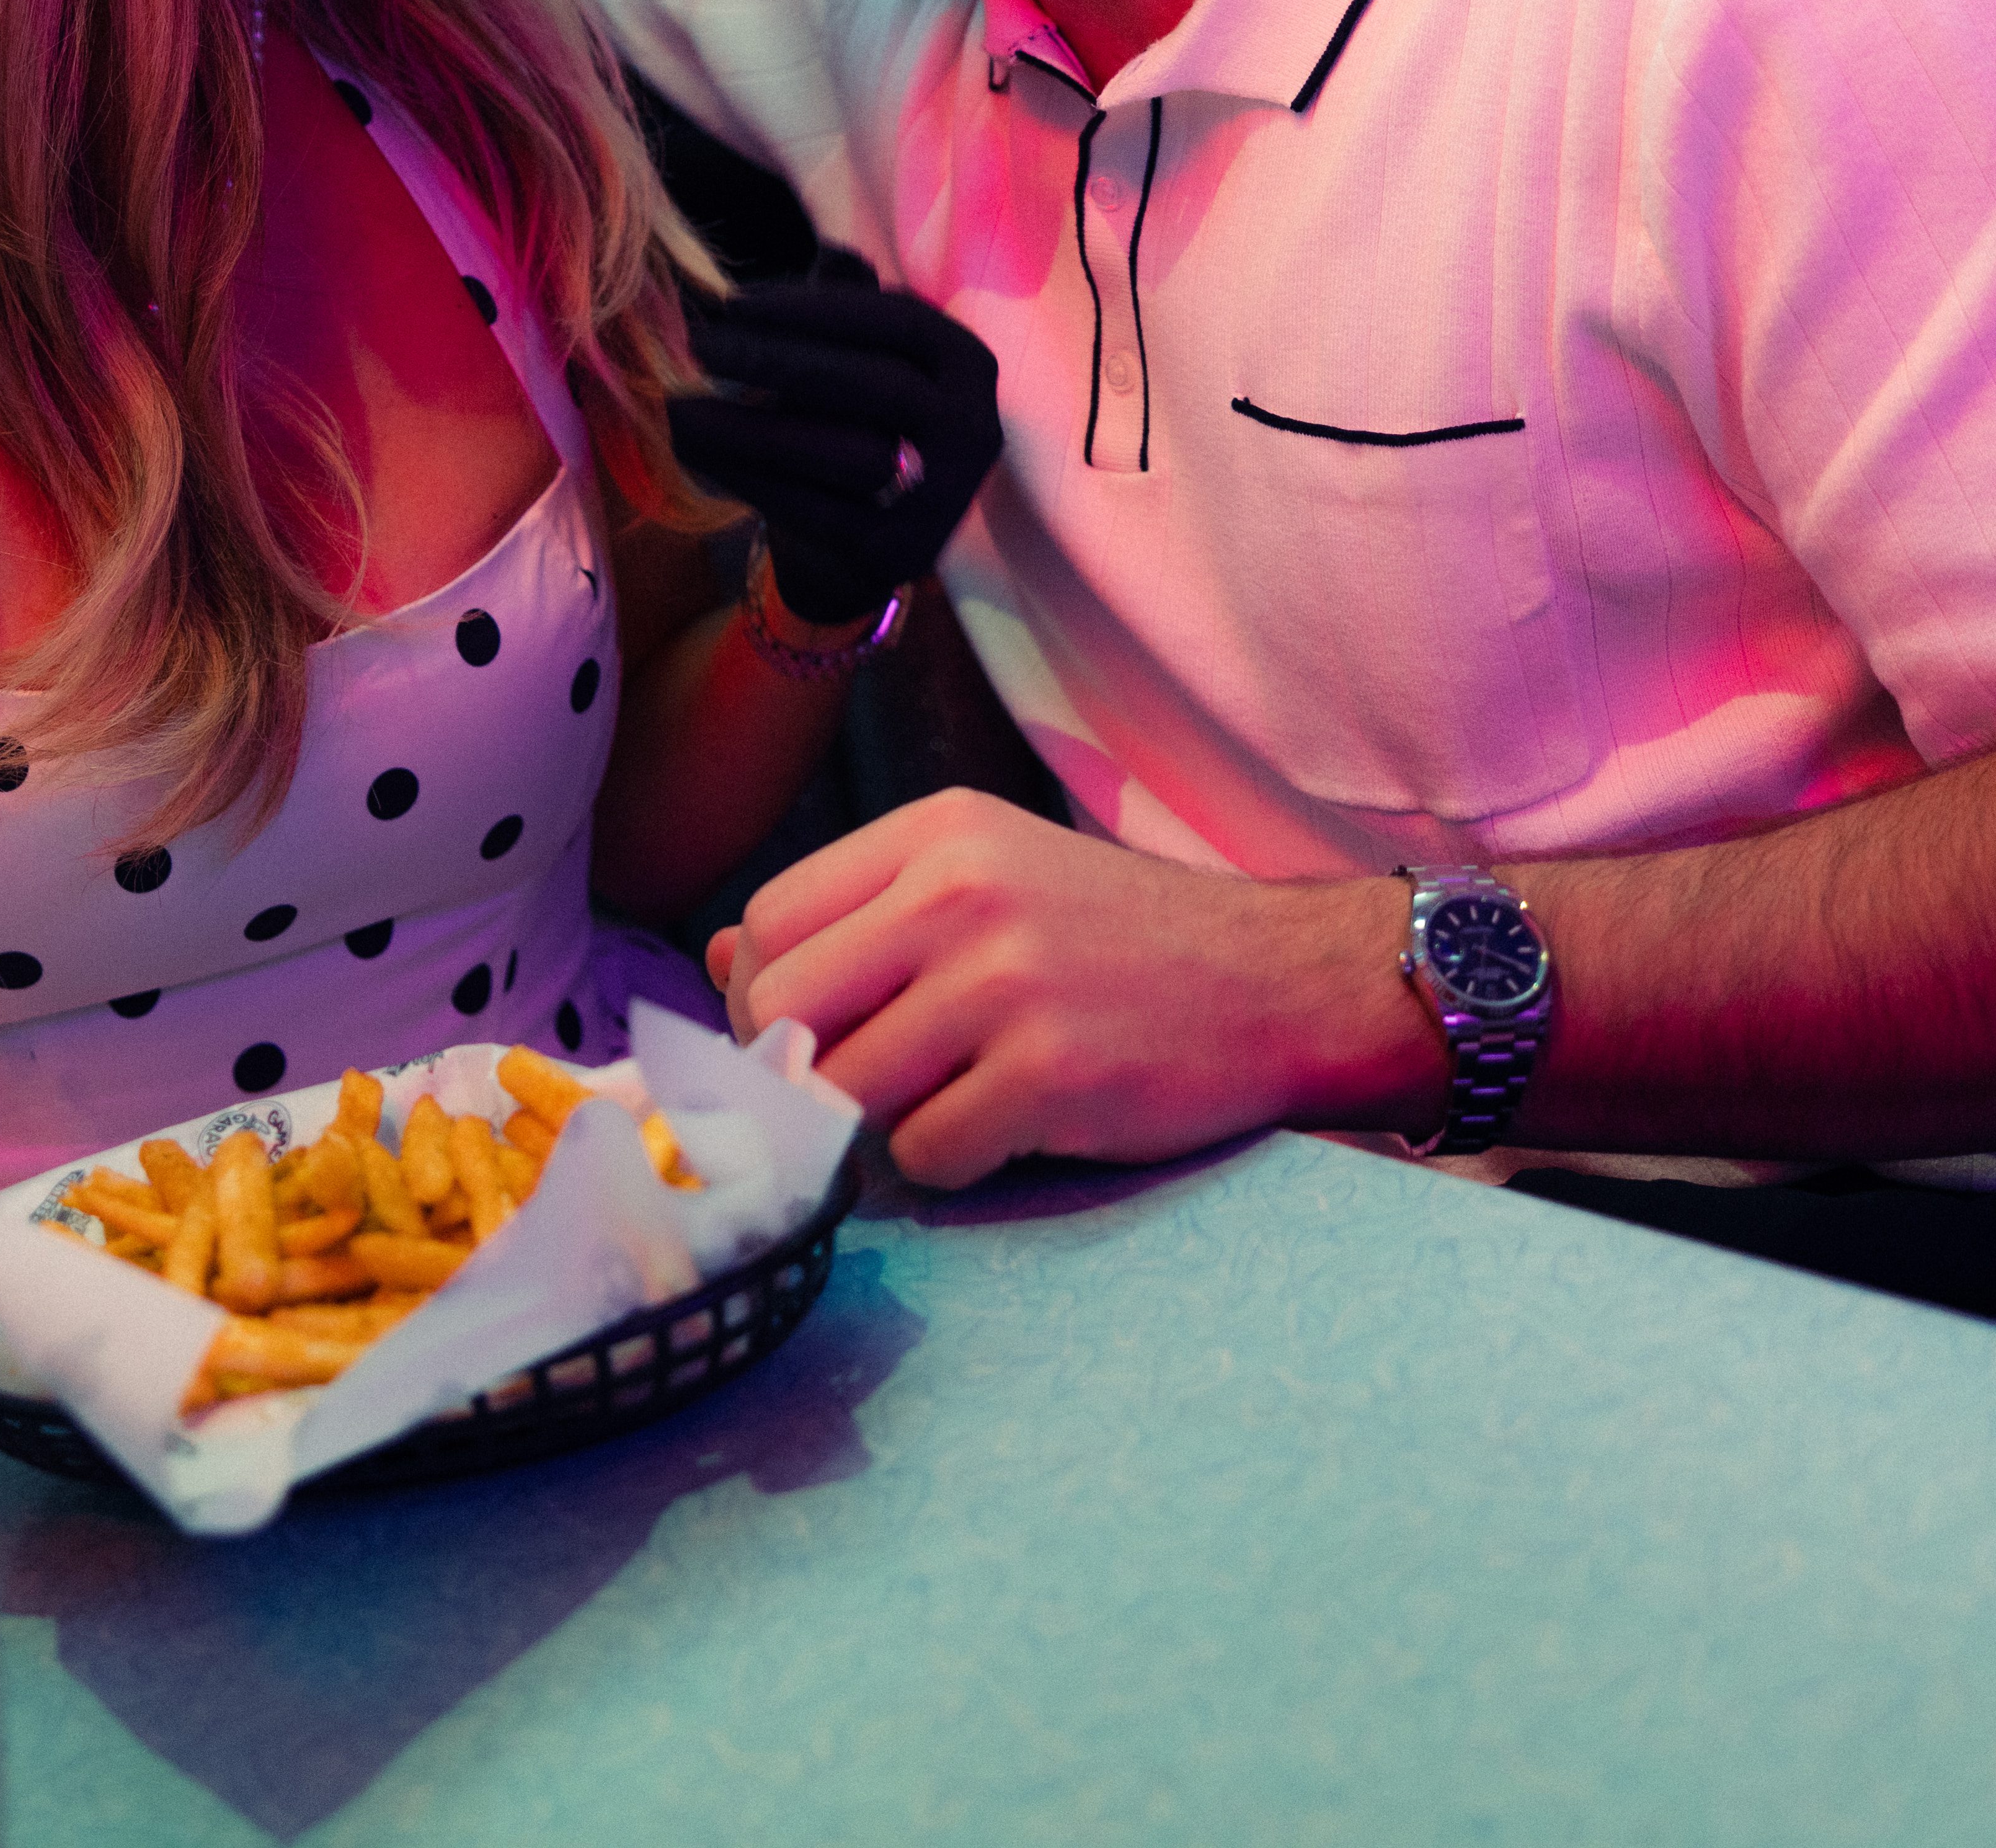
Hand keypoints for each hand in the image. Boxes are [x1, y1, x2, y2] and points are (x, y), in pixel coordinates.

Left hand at [670, 252, 1002, 626]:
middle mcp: (972, 431)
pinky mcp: (896, 552)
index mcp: (968, 367)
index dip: (817, 307)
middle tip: (700, 344)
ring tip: (678, 407)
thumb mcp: (857, 359)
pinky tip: (695, 451)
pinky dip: (750, 477)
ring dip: (752, 428)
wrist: (859, 546)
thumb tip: (835, 253)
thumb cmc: (852, 424)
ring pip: (846, 453)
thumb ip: (849, 307)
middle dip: (779, 359)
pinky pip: (815, 509)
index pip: (900, 321)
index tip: (736, 300)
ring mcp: (941, 499)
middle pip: (875, 386)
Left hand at [707, 793, 1432, 1186]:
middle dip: (805, 1067)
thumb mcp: (989, 881)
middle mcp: (961, 896)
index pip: (770, 922)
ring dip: (884, 1120)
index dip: (769, 994)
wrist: (1278, 982)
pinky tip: (1009, 1125)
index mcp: (938, 834)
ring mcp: (1006, 986)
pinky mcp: (1049, 1076)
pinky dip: (951, 1160)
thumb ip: (855, 915)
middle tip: (864, 1085)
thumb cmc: (1117, 940)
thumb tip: (718, 961)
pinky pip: (926, 1155)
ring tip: (953, 1096)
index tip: (816, 1029)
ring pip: (848, 1092)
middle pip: (785, 1011)